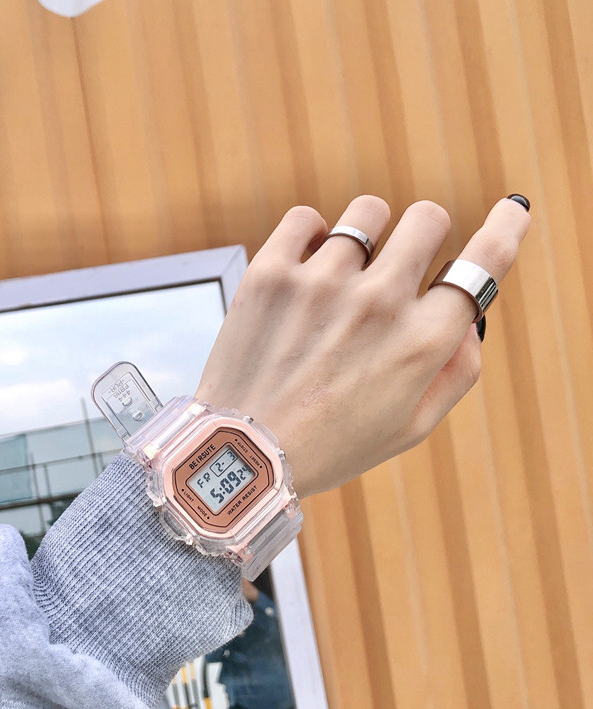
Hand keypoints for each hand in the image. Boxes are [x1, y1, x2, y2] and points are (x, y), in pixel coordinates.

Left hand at [196, 195, 529, 497]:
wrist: (243, 451)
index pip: (483, 263)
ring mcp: (321, 282)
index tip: (512, 209)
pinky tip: (306, 264)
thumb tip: (468, 318)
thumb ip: (455, 372)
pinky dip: (310, 233)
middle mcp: (377, 303)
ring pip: (367, 212)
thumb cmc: (328, 446)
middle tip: (400, 264)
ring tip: (343, 273)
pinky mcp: (271, 273)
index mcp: (419, 342)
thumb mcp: (409, 428)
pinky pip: (304, 218)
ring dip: (366, 237)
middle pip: (427, 219)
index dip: (506, 227)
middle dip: (424, 236)